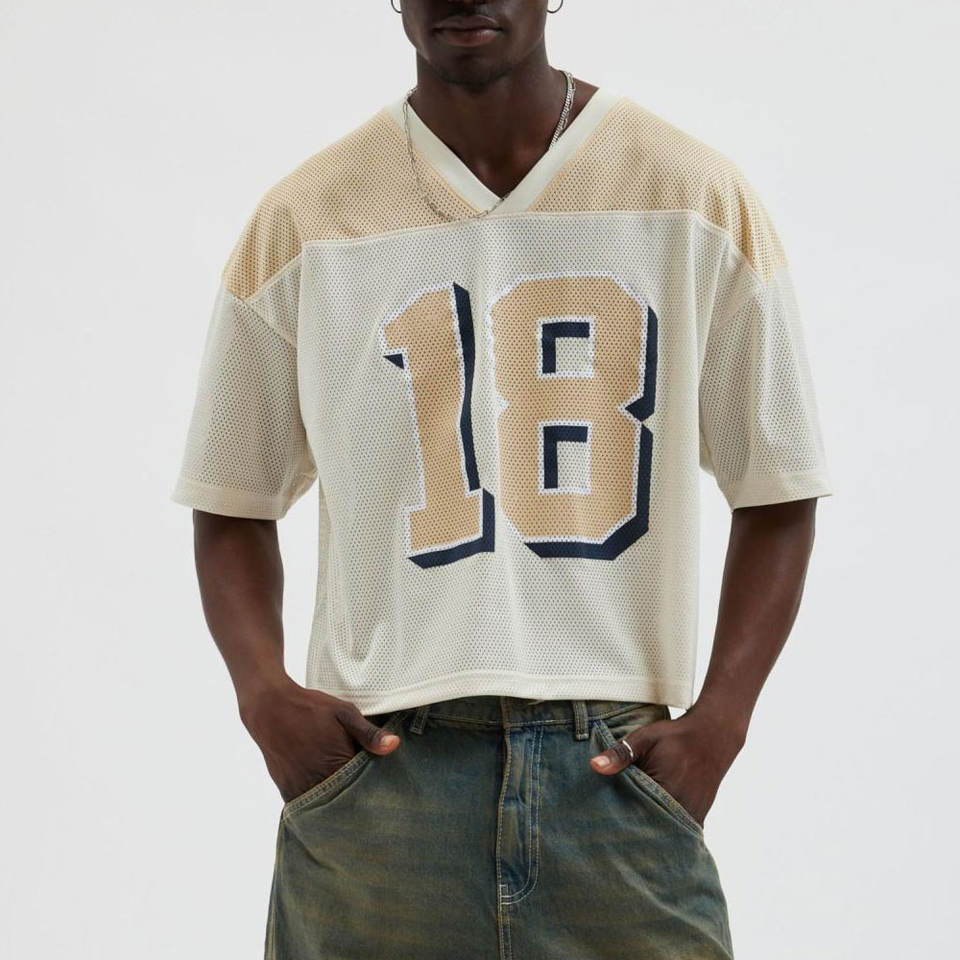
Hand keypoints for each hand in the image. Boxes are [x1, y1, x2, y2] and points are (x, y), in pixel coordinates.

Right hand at [237, 675, 400, 801]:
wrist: (270, 708)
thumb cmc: (311, 708)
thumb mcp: (344, 713)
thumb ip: (369, 733)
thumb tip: (395, 745)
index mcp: (338, 763)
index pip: (365, 787)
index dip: (375, 788)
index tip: (385, 789)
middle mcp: (319, 781)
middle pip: (346, 801)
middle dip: (358, 800)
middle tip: (370, 798)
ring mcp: (302, 788)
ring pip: (327, 807)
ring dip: (337, 803)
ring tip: (350, 799)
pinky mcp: (287, 791)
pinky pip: (307, 807)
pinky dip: (318, 805)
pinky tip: (327, 796)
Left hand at [589, 708, 744, 825]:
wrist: (712, 736)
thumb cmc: (674, 736)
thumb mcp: (644, 739)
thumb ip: (620, 754)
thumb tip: (594, 766)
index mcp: (663, 791)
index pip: (632, 816)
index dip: (616, 819)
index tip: (601, 822)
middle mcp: (679, 809)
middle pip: (648, 829)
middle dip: (630, 831)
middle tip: (610, 833)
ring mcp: (690, 816)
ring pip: (663, 833)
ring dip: (648, 832)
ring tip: (627, 835)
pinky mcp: (697, 818)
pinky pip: (677, 831)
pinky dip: (663, 830)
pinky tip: (649, 828)